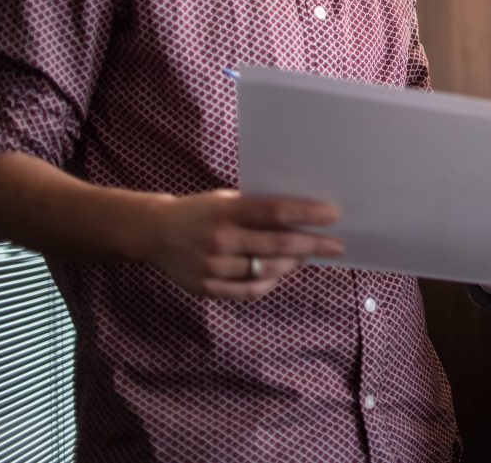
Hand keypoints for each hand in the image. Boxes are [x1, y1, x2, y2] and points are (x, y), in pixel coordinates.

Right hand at [141, 189, 343, 299]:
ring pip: (266, 272)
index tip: (333, 215)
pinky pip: (249, 292)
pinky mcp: (206, 288)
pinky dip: (270, 284)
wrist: (155, 232)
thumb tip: (303, 216)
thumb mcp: (226, 198)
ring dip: (293, 264)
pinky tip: (281, 274)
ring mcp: (212, 266)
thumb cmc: (201, 211)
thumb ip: (257, 208)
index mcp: (226, 210)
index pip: (275, 211)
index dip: (308, 213)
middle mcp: (219, 239)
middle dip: (313, 245)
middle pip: (278, 245)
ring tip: (307, 257)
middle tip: (335, 245)